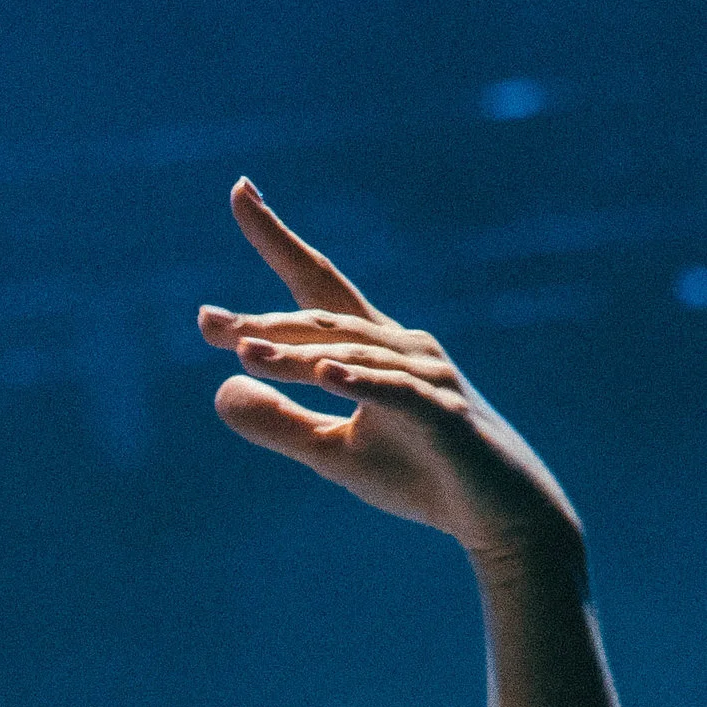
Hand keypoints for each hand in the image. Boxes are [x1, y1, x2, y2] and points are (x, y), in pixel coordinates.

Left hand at [199, 179, 582, 573]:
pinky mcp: (446, 415)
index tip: (239, 190)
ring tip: (245, 352)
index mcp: (373, 348)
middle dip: (264, 321)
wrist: (500, 515)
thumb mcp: (331, 454)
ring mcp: (428, 377)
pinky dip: (360, 382)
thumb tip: (221, 390)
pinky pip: (396, 393)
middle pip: (322, 320)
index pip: (315, 286)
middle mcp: (402, 347)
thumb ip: (280, 422)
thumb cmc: (420, 476)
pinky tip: (325, 374)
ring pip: (350, 355)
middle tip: (206, 322)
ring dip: (297, 354)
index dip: (277, 239)